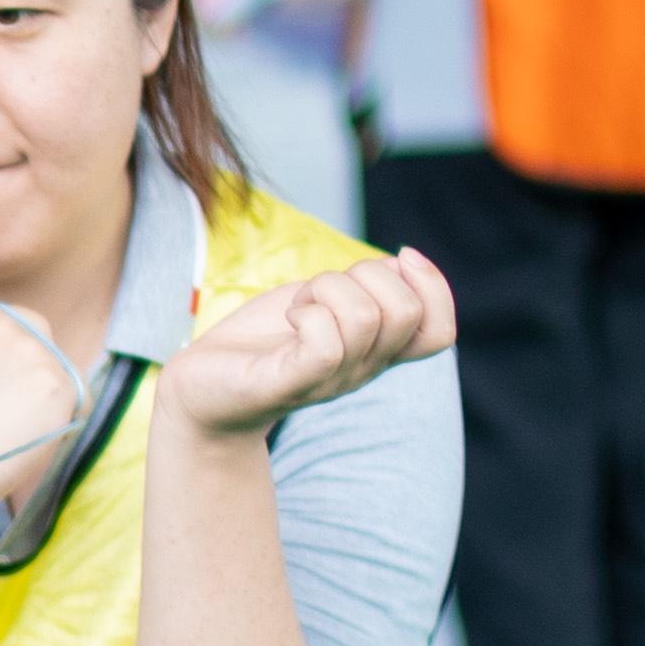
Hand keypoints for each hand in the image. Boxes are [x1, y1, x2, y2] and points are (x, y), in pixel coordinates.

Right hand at [0, 296, 90, 505]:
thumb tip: (11, 378)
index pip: (15, 330)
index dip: (15, 365)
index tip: (4, 393)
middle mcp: (2, 325)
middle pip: (44, 345)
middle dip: (37, 377)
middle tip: (14, 418)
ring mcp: (32, 352)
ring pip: (62, 377)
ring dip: (47, 406)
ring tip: (8, 439)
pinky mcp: (54, 384)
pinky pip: (79, 404)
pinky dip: (61, 428)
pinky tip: (24, 445)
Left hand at [162, 250, 452, 438]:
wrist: (203, 388)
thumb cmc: (265, 340)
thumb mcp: (326, 301)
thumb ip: (368, 286)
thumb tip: (403, 262)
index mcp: (378, 352)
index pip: (441, 332)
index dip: (434, 287)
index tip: (399, 257)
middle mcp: (362, 370)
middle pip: (405, 312)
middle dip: (365, 275)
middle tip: (322, 290)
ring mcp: (329, 381)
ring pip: (364, 317)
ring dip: (326, 290)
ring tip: (299, 307)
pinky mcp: (289, 384)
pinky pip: (326, 344)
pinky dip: (307, 314)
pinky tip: (290, 319)